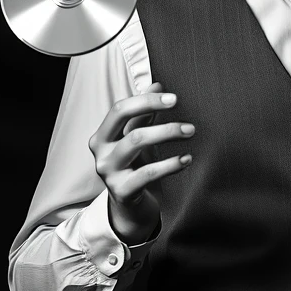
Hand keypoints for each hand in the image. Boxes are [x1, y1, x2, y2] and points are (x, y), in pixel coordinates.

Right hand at [88, 81, 193, 243]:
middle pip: (126, 122)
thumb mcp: (136, 138)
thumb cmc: (134, 166)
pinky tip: (187, 159)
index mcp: (102, 135)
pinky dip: (170, 164)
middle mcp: (101, 152)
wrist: (129, 204)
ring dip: (167, 132)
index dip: (146, 100)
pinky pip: (148, 172)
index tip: (173, 98)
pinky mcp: (122, 190)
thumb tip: (157, 85)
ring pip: (137, 142)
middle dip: (155, 111)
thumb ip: (144, 114)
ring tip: (190, 131)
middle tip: (181, 108)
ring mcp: (109, 172)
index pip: (120, 109)